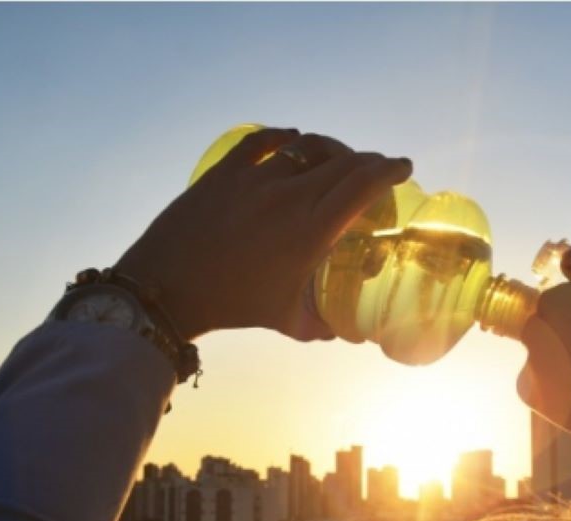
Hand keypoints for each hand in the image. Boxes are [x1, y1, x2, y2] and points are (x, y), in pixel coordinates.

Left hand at [114, 128, 412, 340]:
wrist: (167, 287)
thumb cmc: (232, 306)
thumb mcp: (286, 320)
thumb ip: (322, 324)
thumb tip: (348, 332)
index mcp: (311, 229)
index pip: (363, 184)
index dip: (389, 170)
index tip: (403, 167)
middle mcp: (288, 195)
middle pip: (343, 161)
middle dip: (368, 161)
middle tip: (378, 168)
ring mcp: (256, 178)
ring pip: (308, 147)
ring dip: (332, 150)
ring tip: (339, 159)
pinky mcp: (226, 171)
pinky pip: (265, 141)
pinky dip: (286, 138)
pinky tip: (294, 141)